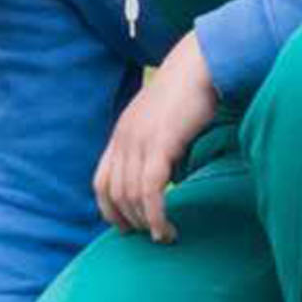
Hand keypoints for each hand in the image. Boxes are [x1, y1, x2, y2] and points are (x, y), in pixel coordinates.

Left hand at [93, 31, 218, 243]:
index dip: (109, 210)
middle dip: (130, 222)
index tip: (126, 228)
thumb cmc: (189, 95)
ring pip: (130, 196)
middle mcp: (123, 139)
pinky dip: (156, 215)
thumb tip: (167, 179)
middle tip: (151, 236)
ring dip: (146, 223)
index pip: (101, 182)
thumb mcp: (162, 123)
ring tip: (164, 236)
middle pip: (115, 194)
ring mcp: (139, 141)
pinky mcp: (160, 144)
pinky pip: (150, 190)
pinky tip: (166, 229)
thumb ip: (156, 149)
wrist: (200, 65)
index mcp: (121, 135)